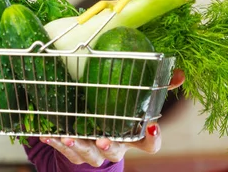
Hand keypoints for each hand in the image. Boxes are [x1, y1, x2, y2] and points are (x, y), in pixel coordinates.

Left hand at [41, 68, 185, 166]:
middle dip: (110, 146)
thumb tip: (180, 73)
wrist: (92, 135)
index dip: (152, 139)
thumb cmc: (118, 113)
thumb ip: (156, 86)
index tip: (152, 126)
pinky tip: (47, 134)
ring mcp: (94, 152)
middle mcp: (115, 147)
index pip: (149, 144)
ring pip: (88, 155)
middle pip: (115, 152)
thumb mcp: (135, 99)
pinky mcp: (74, 153)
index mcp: (132, 137)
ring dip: (78, 146)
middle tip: (103, 138)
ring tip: (68, 137)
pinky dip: (56, 143)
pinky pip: (65, 151)